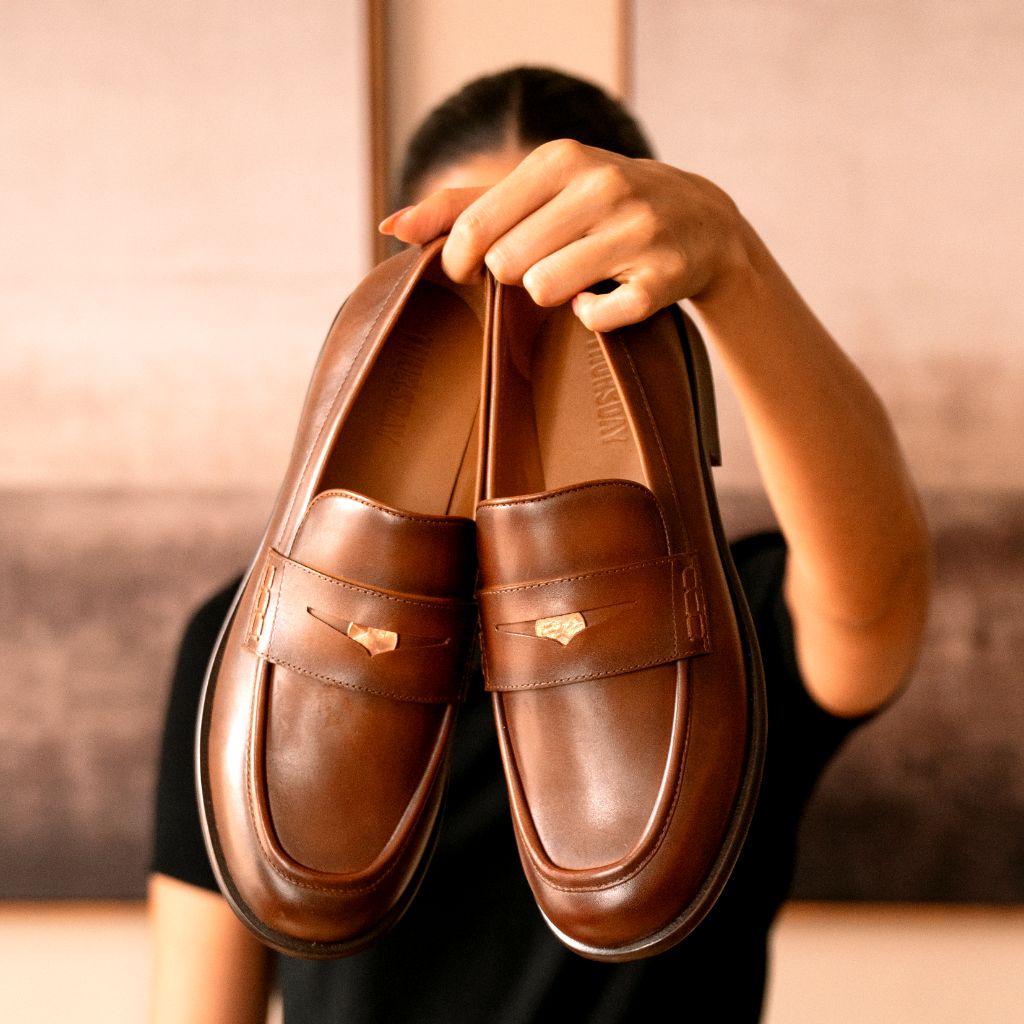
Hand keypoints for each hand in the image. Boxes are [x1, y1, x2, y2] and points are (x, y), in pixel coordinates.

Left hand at [379, 140, 748, 332]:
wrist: (702, 218)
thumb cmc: (598, 205)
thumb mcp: (539, 188)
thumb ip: (463, 206)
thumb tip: (390, 227)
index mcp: (560, 159)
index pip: (475, 227)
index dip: (459, 262)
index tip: (468, 271)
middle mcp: (601, 186)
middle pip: (507, 265)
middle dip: (513, 276)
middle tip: (539, 267)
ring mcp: (637, 232)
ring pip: (545, 290)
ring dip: (551, 297)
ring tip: (574, 279)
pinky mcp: (664, 278)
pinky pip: (596, 319)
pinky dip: (594, 319)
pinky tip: (607, 297)